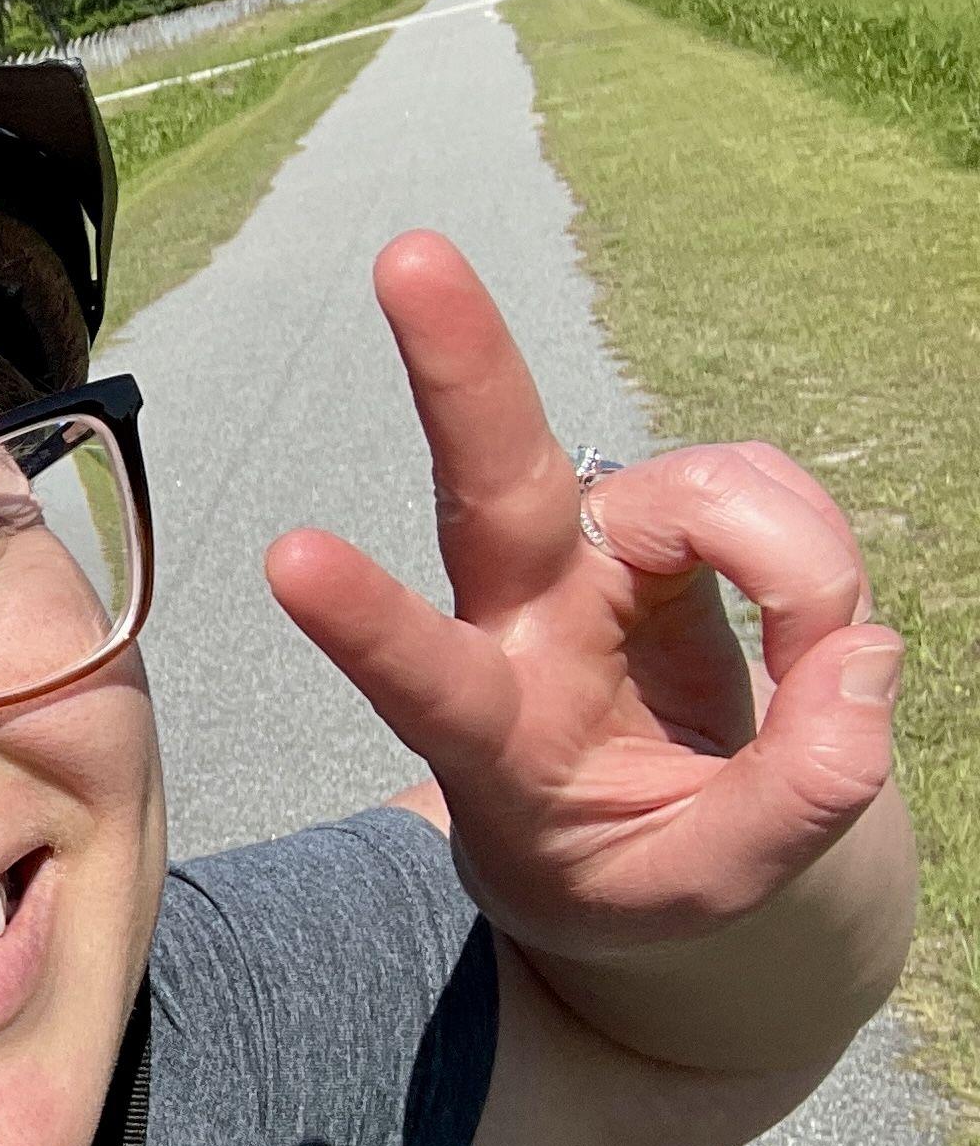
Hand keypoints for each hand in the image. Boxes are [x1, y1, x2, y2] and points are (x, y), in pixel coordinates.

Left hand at [261, 233, 902, 957]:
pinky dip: (815, 562)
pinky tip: (813, 632)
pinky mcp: (664, 524)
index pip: (424, 679)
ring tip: (818, 663)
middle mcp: (523, 619)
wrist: (661, 857)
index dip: (363, 622)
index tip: (287, 558)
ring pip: (697, 488)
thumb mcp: (710, 891)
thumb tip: (858, 661)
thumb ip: (791, 803)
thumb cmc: (644, 875)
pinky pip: (760, 491)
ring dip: (794, 566)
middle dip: (459, 366)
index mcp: (491, 734)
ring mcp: (593, 556)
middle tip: (407, 255)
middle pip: (492, 480)